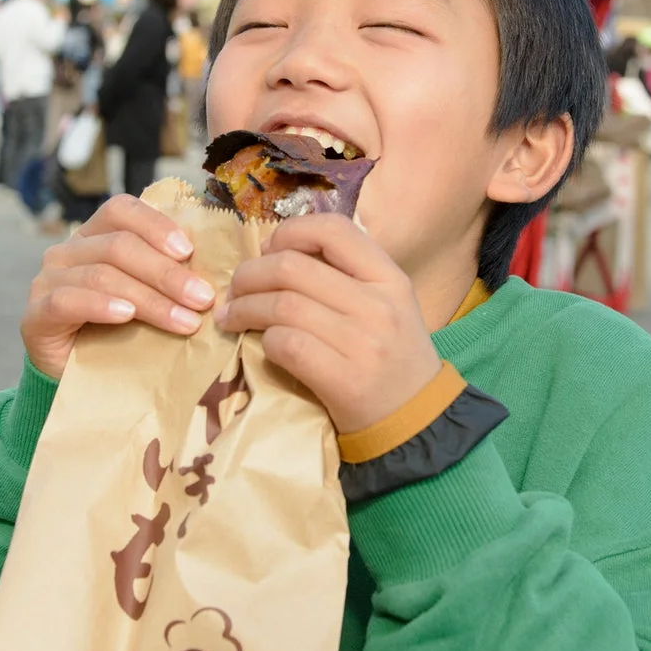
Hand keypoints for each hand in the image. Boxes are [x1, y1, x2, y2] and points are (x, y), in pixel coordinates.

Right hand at [21, 194, 215, 379]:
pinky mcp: (35, 315)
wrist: (80, 384)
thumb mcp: (149, 301)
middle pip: (119, 246)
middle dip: (167, 273)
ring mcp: (47, 280)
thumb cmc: (121, 336)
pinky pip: (66, 301)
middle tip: (203, 298)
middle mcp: (68, 251)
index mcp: (95, 237)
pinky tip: (126, 316)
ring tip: (184, 321)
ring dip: (149, 298)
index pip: (122, 210)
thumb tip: (217, 276)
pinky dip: (100, 305)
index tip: (190, 252)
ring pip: (101, 274)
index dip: (156, 225)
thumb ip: (170, 281)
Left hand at [216, 214, 442, 435]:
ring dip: (245, 309)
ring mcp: (363, 343)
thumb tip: (276, 254)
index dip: (290, 232)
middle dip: (250, 275)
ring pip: (283, 306)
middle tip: (235, 289)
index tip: (268, 250)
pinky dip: (265, 342)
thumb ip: (346, 276)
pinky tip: (262, 346)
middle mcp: (379, 304)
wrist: (418, 420)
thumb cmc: (394, 358)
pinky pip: (287, 345)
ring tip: (232, 317)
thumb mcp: (388, 305)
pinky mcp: (345, 381)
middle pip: (292, 268)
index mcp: (390, 278)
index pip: (334, 230)